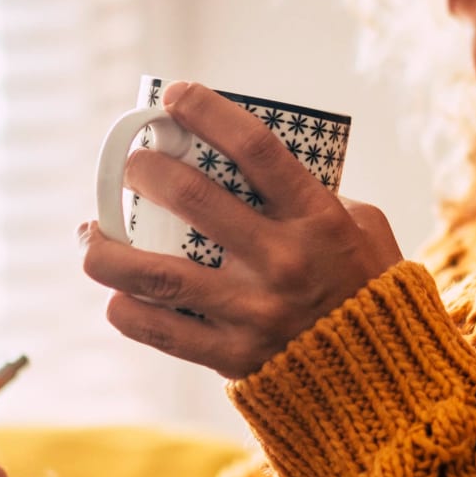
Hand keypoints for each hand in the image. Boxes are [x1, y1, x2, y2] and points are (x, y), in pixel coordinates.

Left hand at [80, 81, 404, 378]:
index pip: (255, 148)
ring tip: (91, 234)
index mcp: (318, 219)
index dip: (208, 111)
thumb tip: (252, 169)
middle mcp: (284, 261)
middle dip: (145, 170)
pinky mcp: (234, 356)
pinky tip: (115, 295)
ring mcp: (255, 311)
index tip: (175, 96)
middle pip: (193, 198)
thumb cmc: (370, 289)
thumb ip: (317, 195)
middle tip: (130, 165)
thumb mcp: (366, 228)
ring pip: (157, 273)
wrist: (384, 380)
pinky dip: (126, 310)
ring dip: (109, 249)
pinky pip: (161, 331)